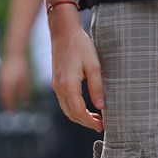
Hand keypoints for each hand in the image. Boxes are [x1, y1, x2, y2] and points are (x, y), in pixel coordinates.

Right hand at [0, 51, 30, 111]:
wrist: (14, 53)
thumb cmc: (21, 66)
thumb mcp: (25, 80)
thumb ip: (24, 92)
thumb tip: (25, 102)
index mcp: (8, 86)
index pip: (8, 100)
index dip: (10, 108)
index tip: (13, 113)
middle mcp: (2, 84)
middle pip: (3, 98)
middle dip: (6, 104)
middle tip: (10, 110)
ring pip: (0, 93)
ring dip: (4, 99)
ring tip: (8, 104)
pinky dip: (2, 93)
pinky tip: (7, 94)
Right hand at [49, 14, 104, 129]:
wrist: (63, 31)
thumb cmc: (80, 45)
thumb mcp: (93, 65)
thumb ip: (97, 87)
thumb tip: (101, 107)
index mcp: (68, 85)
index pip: (79, 112)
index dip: (90, 122)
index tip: (102, 126)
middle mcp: (59, 88)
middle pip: (71, 114)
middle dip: (85, 122)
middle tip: (100, 125)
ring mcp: (56, 85)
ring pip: (66, 109)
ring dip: (79, 117)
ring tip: (95, 118)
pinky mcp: (56, 81)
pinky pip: (64, 101)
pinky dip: (73, 108)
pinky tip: (84, 107)